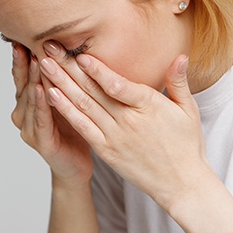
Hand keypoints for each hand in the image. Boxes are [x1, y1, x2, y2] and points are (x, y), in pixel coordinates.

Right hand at [10, 44, 92, 185]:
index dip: (21, 59)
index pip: (23, 77)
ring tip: (35, 61)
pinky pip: (41, 120)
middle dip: (25, 65)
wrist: (76, 164)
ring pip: (31, 100)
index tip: (21, 39)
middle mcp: (25, 115)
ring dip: (33, 80)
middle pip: (24, 85)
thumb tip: (66, 49)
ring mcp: (31, 129)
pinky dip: (41, 105)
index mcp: (29, 103)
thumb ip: (60, 80)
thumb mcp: (66, 98)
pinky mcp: (42, 142)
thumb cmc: (72, 127)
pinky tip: (42, 90)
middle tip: (24, 44)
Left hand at [39, 43, 211, 210]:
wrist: (180, 184)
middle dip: (69, 67)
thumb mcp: (188, 110)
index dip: (96, 68)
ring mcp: (114, 136)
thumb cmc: (186, 145)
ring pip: (83, 105)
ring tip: (44, 66)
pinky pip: (82, 127)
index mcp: (148, 106)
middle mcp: (128, 120)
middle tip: (51, 48)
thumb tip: (181, 56)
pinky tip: (52, 96)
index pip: (117, 84)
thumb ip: (178, 82)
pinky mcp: (106, 150)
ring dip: (61, 84)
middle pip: (93, 90)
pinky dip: (66, 111)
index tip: (78, 53)